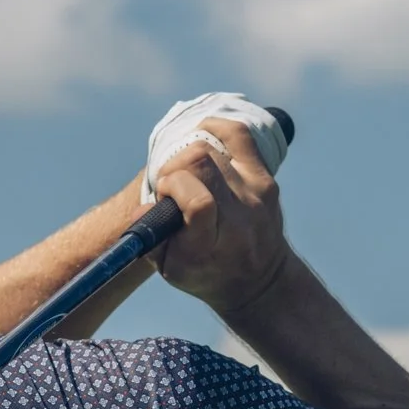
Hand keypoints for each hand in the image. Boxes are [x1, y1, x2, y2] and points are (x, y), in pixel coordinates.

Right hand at [151, 116, 291, 316]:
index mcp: (211, 244)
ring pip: (212, 148)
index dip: (172, 187)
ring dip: (189, 157)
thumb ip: (151, 239)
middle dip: (175, 167)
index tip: (165, 196)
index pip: (198, 200)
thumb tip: (143, 207)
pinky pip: (238, 135)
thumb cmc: (206, 272)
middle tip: (173, 185)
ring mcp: (256, 194)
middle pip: (200, 163)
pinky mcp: (265, 178)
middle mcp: (239, 217)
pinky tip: (201, 135)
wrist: (259, 280)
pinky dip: (215, 128)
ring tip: (188, 176)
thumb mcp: (171, 269)